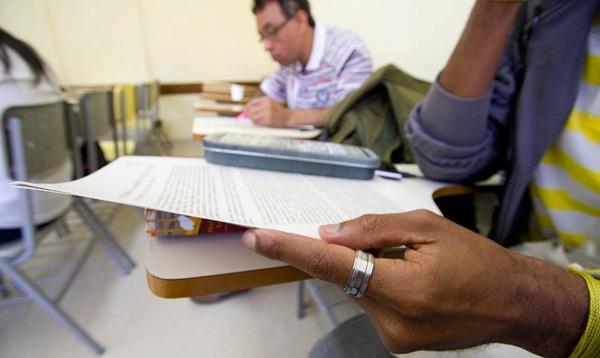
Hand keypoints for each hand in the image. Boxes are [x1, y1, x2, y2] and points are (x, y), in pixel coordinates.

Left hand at [241, 210, 587, 355]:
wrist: (512, 303)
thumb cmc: (478, 261)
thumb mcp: (428, 227)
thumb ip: (374, 230)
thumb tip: (330, 234)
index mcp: (402, 289)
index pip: (332, 266)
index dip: (291, 249)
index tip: (258, 238)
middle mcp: (391, 321)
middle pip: (344, 276)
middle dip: (350, 252)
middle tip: (385, 241)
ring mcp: (393, 338)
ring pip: (356, 290)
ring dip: (368, 269)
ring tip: (412, 263)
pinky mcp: (396, 344)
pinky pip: (370, 304)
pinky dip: (377, 284)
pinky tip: (410, 280)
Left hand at [246, 96, 289, 126]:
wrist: (287, 116)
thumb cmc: (277, 109)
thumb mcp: (269, 102)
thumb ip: (259, 103)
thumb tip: (246, 108)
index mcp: (267, 99)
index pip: (253, 101)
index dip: (247, 105)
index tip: (246, 108)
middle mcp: (267, 105)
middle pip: (251, 109)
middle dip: (248, 112)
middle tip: (247, 114)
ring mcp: (268, 114)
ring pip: (253, 116)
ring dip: (251, 118)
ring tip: (253, 118)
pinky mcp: (268, 121)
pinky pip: (257, 122)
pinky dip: (256, 121)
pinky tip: (258, 120)